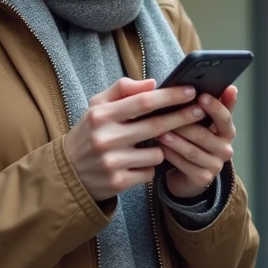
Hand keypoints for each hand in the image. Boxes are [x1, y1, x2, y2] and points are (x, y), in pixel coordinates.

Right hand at [64, 77, 205, 201]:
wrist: (67, 174)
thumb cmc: (89, 133)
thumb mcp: (96, 106)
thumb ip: (122, 89)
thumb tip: (152, 84)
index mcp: (100, 115)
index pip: (143, 102)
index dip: (170, 96)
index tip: (189, 90)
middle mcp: (105, 138)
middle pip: (156, 126)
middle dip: (182, 117)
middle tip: (200, 111)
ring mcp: (112, 162)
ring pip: (157, 153)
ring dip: (161, 148)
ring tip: (146, 147)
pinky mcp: (118, 183)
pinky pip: (150, 172)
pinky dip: (149, 167)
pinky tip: (136, 165)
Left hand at [159, 86, 237, 199]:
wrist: (191, 174)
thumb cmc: (197, 141)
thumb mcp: (207, 123)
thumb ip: (216, 106)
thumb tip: (231, 87)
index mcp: (227, 132)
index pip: (225, 117)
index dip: (214, 107)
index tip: (202, 96)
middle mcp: (225, 149)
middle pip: (204, 135)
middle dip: (185, 124)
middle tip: (170, 113)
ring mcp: (215, 166)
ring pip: (192, 151)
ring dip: (175, 140)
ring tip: (160, 131)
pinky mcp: (203, 179)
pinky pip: (185, 165)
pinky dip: (171, 155)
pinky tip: (160, 148)